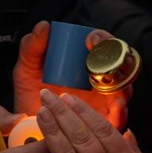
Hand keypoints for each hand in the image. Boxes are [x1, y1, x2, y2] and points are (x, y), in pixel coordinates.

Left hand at [13, 21, 129, 129]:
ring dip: (122, 88)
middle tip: (105, 67)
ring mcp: (104, 99)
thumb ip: (31, 46)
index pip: (103, 42)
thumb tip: (43, 26)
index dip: (102, 38)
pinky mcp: (104, 121)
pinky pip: (119, 117)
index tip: (90, 42)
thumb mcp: (26, 69)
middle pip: (121, 64)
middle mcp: (99, 77)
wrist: (27, 125)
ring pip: (124, 89)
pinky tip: (116, 109)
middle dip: (119, 63)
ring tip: (114, 89)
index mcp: (85, 60)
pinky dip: (121, 113)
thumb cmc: (31, 94)